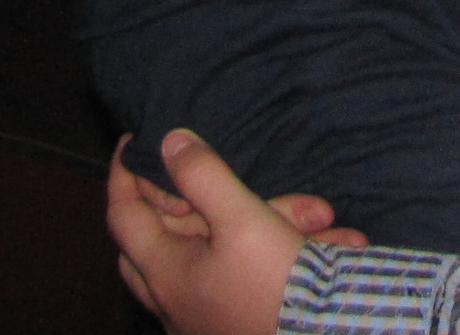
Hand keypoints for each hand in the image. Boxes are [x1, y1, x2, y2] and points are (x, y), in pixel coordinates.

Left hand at [106, 131, 366, 334]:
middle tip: (194, 182)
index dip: (123, 175)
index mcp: (166, 272)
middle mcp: (176, 300)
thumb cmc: (275, 283)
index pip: (123, 215)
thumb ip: (204, 176)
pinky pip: (250, 276)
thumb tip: (169, 142)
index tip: (130, 142)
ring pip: (220, 255)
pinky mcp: (236, 323)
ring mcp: (204, 316)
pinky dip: (285, 251)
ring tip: (321, 214)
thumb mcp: (243, 219)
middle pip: (156, 244)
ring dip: (271, 223)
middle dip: (178, 208)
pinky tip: (337, 240)